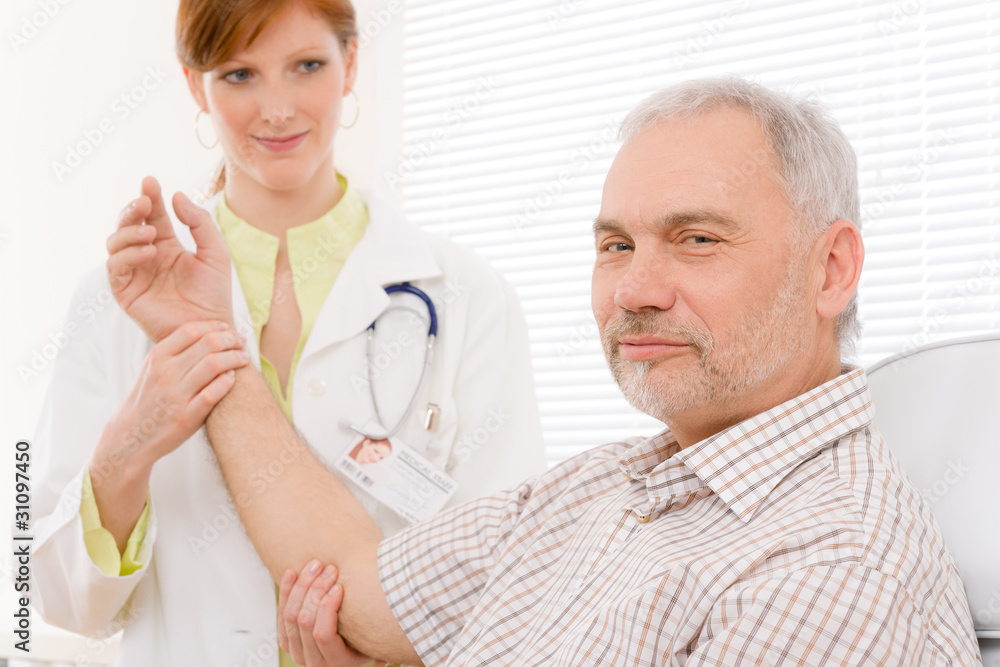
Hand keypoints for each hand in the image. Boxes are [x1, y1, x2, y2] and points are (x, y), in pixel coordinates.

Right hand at [92, 320, 248, 481]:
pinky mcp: (186, 417)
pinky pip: (213, 393)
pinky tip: (232, 378)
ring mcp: (176, 395)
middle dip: (231, 339)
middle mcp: (165, 373)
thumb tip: (209, 333)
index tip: (228, 329)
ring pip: (214, 365)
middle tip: (242, 341)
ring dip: (235, 358)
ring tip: (243, 357)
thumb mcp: (153, 369)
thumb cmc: (149, 398)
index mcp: (157, 357)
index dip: (214, 326)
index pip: (191, 330)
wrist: (132, 436)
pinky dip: (227, 382)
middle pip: (207, 344)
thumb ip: (175, 352)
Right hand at [107, 176, 232, 342]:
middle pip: (128, 225)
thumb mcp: (215, 252)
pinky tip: (149, 252)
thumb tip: (178, 196)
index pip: (152, 216)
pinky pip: (116, 267)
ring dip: (130, 233)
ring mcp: (134, 273)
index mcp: (166, 245)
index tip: (151, 181)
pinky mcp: (126, 292)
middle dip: (133, 210)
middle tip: (144, 202)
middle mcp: (146, 256)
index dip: (150, 197)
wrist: (210, 328)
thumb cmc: (214, 294)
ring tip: (150, 236)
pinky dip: (128, 255)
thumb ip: (200, 223)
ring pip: (115, 242)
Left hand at [278, 561, 384, 666]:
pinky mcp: (287, 639)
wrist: (347, 648)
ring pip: (291, 615)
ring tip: (316, 565)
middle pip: (305, 620)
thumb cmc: (366, 642)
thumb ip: (381, 645)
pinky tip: (293, 572)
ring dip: (302, 586)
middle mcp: (314, 661)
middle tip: (330, 569)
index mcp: (337, 663)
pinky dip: (286, 590)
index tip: (339, 585)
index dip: (328, 607)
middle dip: (317, 589)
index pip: (323, 634)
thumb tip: (386, 654)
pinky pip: (281, 613)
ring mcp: (297, 651)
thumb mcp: (375, 645)